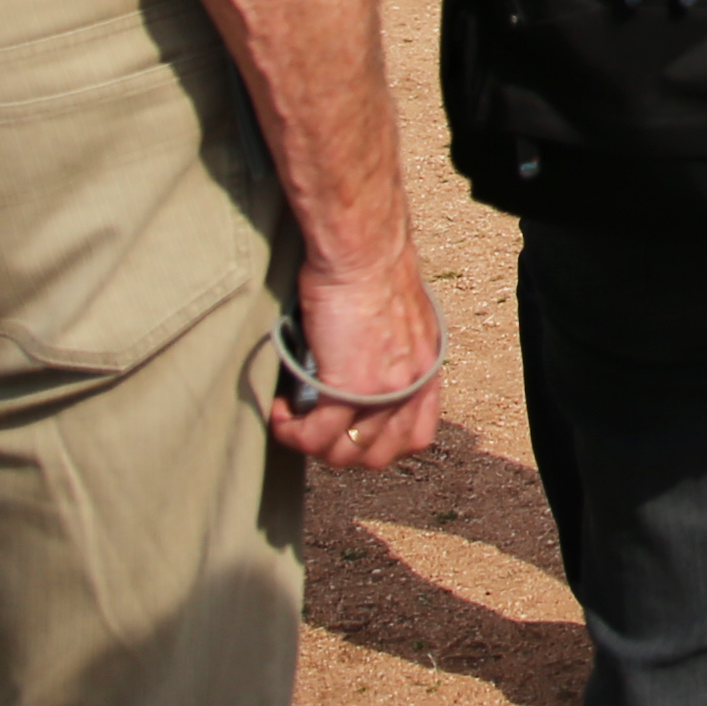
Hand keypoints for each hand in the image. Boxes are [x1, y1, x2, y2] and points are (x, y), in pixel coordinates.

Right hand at [270, 250, 447, 469]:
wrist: (364, 250)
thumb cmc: (373, 268)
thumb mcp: (401, 318)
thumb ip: (391, 352)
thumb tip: (360, 371)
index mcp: (427, 369)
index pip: (417, 437)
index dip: (380, 444)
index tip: (351, 430)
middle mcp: (412, 386)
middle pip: (378, 456)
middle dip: (341, 451)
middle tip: (314, 426)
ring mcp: (384, 391)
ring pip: (343, 454)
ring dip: (311, 445)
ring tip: (293, 420)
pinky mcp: (349, 388)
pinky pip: (314, 436)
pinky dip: (291, 432)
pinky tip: (280, 409)